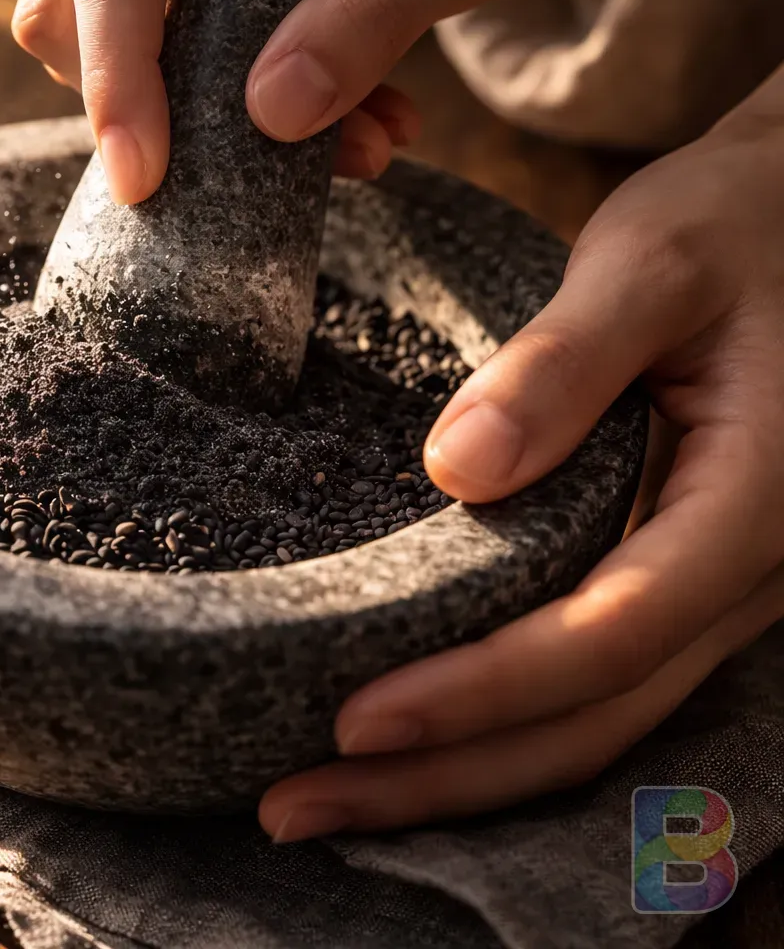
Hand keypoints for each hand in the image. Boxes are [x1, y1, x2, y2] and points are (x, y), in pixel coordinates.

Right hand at [6, 0, 565, 202]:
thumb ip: (372, 12)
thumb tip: (273, 116)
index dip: (115, 75)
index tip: (143, 180)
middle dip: (150, 104)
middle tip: (291, 156)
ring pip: (75, 15)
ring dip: (182, 104)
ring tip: (348, 131)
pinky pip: (122, 20)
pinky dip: (200, 88)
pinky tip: (320, 105)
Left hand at [259, 63, 783, 840]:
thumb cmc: (740, 224)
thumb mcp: (655, 261)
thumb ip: (566, 362)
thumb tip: (458, 470)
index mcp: (754, 502)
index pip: (609, 634)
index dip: (482, 690)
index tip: (353, 720)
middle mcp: (746, 576)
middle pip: (592, 720)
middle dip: (444, 776)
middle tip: (295, 807)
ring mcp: (717, 593)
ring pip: (595, 725)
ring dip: (460, 774)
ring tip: (324, 802)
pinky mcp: (677, 581)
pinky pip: (596, 688)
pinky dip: (500, 728)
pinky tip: (411, 745)